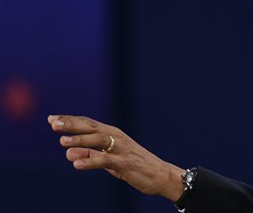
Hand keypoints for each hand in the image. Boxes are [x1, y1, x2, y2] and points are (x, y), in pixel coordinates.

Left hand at [48, 114, 184, 201]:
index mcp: (112, 133)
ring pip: (98, 140)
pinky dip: (91, 161)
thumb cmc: (133, 166)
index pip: (88, 123)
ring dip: (80, 140)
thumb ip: (90, 155)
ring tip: (62, 142)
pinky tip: (76, 165)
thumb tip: (68, 153)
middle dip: (72, 125)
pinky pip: (106, 161)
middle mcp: (116, 137)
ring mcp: (121, 149)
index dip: (70, 121)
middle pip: (91, 127)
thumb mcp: (108, 161)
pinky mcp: (125, 162)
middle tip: (53, 123)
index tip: (52, 119)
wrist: (159, 174)